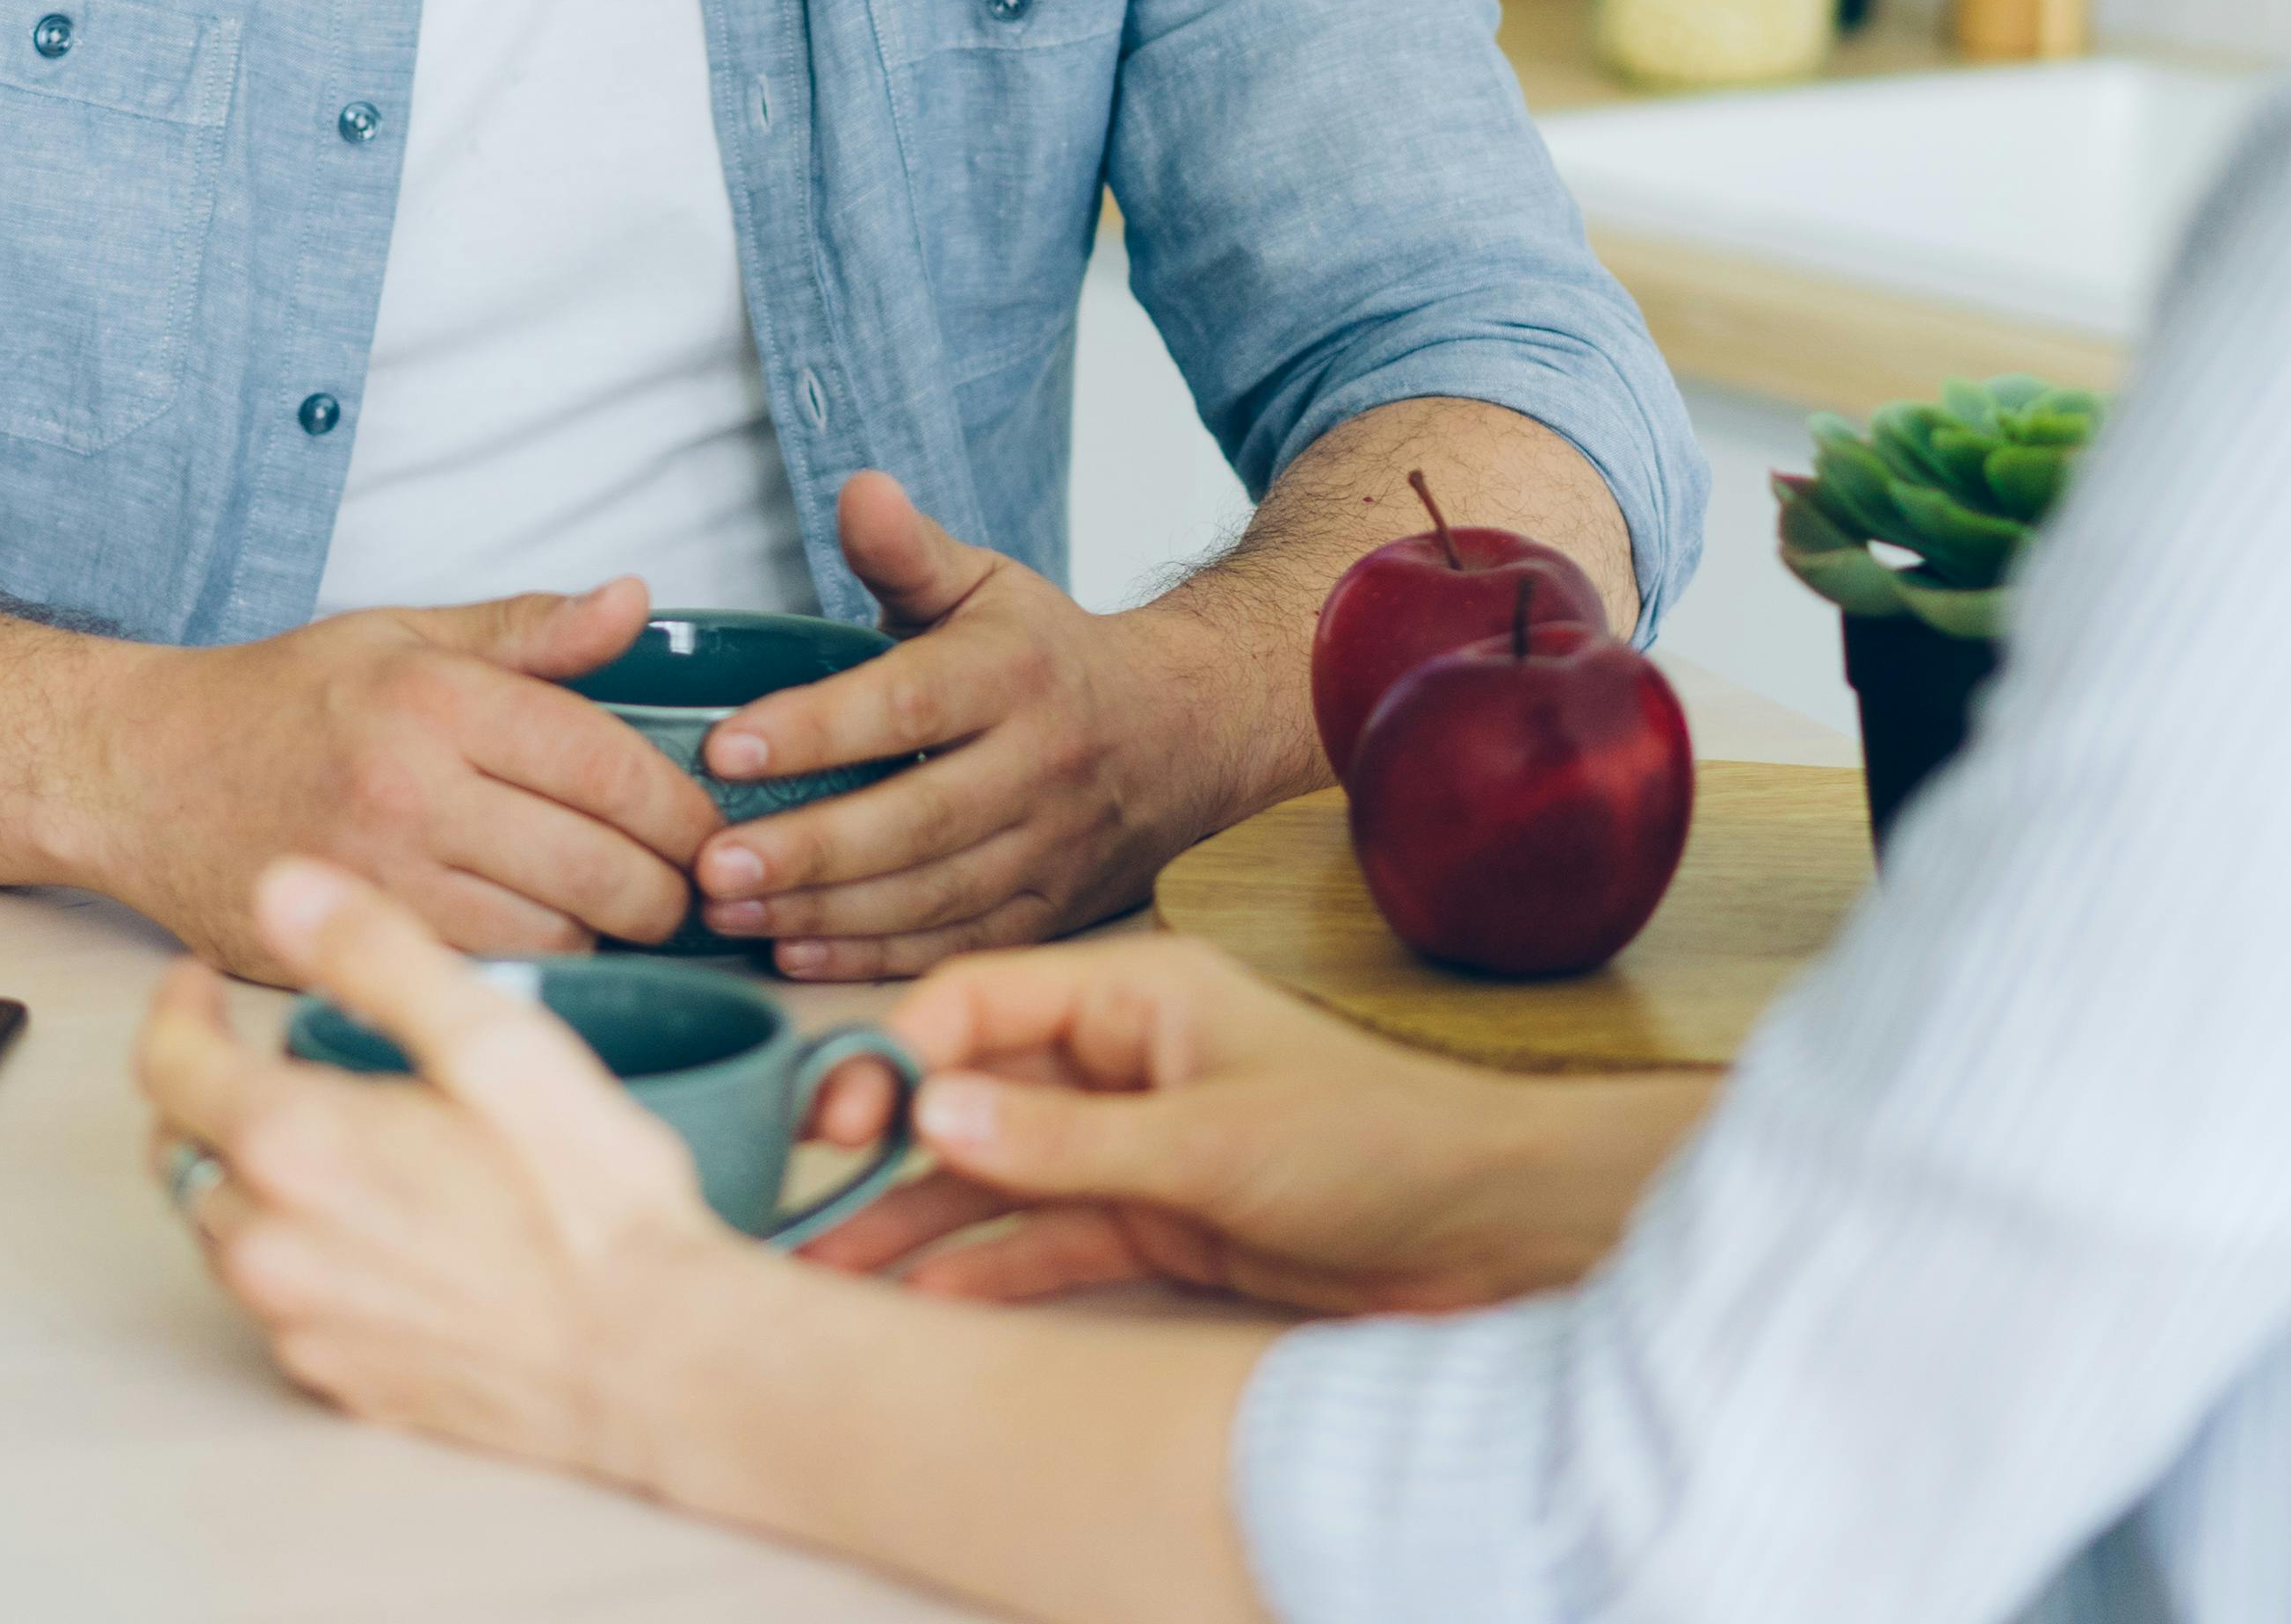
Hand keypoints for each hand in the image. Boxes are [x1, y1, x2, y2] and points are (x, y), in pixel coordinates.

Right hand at [93, 584, 721, 976]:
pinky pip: (484, 978)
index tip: (712, 830)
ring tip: (619, 915)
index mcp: (436, 702)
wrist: (137, 774)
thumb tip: (634, 603)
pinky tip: (544, 945)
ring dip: (605, 937)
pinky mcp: (349, 950)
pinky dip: (533, 970)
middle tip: (688, 889)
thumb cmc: (276, 701)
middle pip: (600, 869)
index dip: (684, 810)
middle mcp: (411, 794)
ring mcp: (379, 883)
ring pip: (555, 939)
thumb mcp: (402, 633)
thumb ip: (528, 632)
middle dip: (668, 889)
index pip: (609, 767)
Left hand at [138, 858, 772, 1485]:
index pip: (167, 1064)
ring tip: (323, 1136)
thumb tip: (286, 887)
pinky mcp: (339, 1380)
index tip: (198, 983)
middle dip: (202, 1091)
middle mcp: (271, 1247)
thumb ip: (377, 954)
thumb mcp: (495, 1043)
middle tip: (255, 1055)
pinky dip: (295, 1249)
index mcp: (293, 1148)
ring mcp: (299, 1324)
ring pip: (224, 1230)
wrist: (648, 1358)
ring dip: (247, 1174)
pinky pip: (278, 1301)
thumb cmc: (588, 1204)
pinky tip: (368, 1228)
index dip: (177, 1007)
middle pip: (182, 1151)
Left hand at [689, 474, 1259, 979]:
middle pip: (918, 820)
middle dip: (808, 849)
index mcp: (1016, 672)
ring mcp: (1051, 848)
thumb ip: (907, 551)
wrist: (1184, 729)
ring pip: (932, 895)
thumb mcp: (986, 584)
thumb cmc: (1050, 653)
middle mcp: (1042, 765)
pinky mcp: (1051, 911)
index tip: (724, 747)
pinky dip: (873, 959)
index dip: (814, 729)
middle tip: (709, 864)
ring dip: (823, 914)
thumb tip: (856, 490)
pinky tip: (794, 951)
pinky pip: (956, 942)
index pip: (907, 704)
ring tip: (725, 911)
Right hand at [793, 933, 1688, 1313]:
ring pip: (992, 1171)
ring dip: (912, 1215)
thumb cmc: (1377, 1149)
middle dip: (880, 1137)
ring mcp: (1132, 1141)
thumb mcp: (1211, 1142)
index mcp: (1137, 993)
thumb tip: (928, 1111)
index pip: (980, 999)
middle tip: (798, 1186)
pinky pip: (1041, 1238)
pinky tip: (908, 1297)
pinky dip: (977, 1267)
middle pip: (970, 1086)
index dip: (895, 1050)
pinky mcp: (1153, 1219)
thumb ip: (1064, 1137)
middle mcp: (1121, 1058)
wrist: (1492, 1232)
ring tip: (821, 1259)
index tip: (835, 1112)